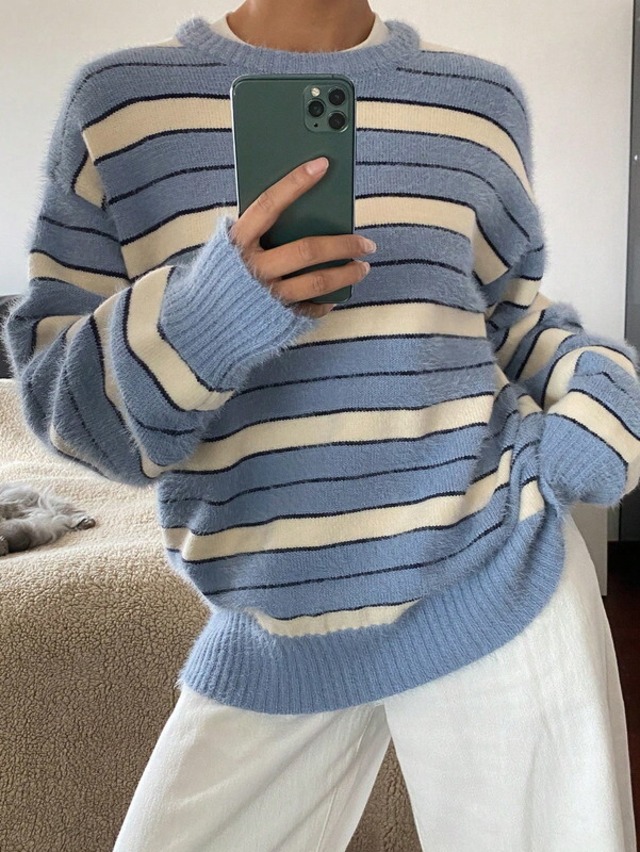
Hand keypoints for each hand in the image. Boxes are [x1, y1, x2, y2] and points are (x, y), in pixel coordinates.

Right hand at [229, 156, 375, 318]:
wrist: (200, 327)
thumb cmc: (221, 279)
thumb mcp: (228, 250)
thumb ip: (255, 232)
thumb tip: (301, 210)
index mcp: (236, 244)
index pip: (268, 204)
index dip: (294, 182)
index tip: (323, 164)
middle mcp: (253, 270)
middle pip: (307, 250)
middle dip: (344, 244)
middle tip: (366, 242)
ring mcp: (267, 297)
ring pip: (318, 281)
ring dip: (347, 273)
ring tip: (363, 266)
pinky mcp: (277, 320)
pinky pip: (311, 308)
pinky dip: (329, 300)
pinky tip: (341, 291)